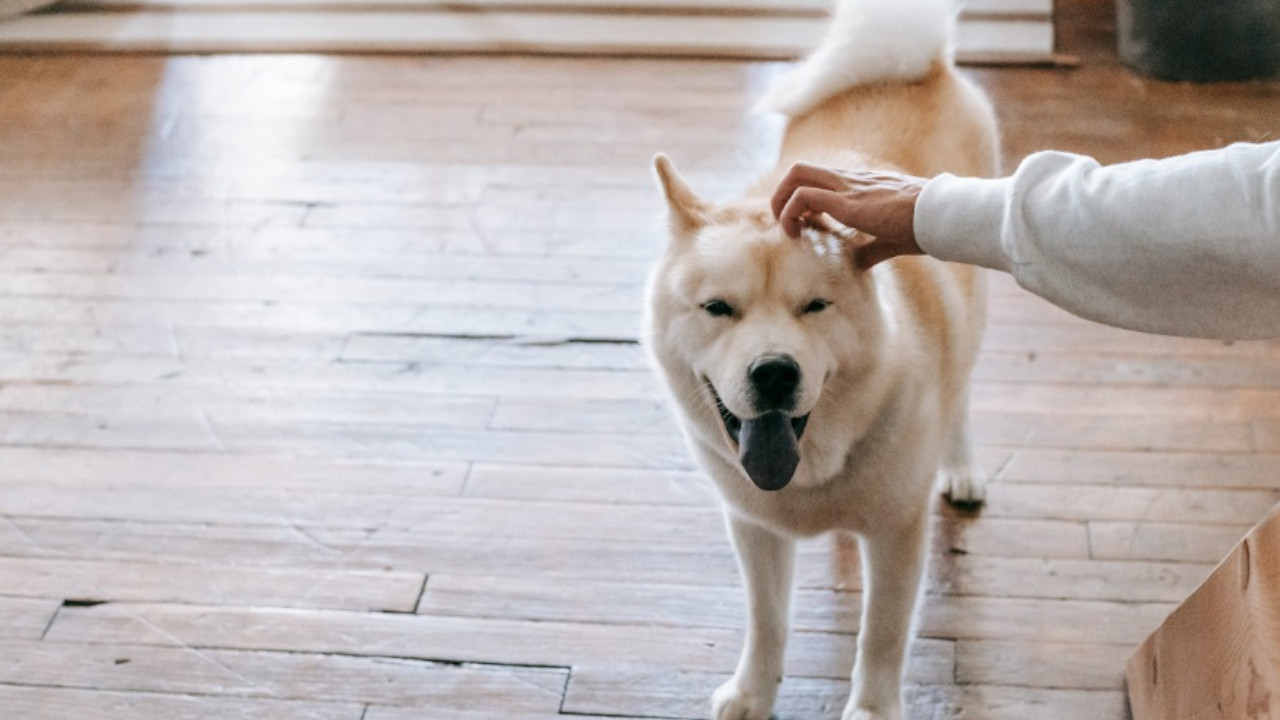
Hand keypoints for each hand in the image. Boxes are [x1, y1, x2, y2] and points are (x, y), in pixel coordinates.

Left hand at [771, 162, 926, 268]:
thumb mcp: (891, 238)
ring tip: (789, 230)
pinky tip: (797, 235)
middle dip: (782, 194)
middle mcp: (850, 180)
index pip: (819, 178)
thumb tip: (859, 264)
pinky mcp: (847, 202)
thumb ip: (871, 249)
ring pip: (797, 174)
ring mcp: (847, 188)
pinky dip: (791, 213)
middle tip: (786, 223)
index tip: (803, 224)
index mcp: (859, 186)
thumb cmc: (923, 225)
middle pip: (800, 169)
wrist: (942, 215)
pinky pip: (804, 196)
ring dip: (782, 202)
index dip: (801, 198)